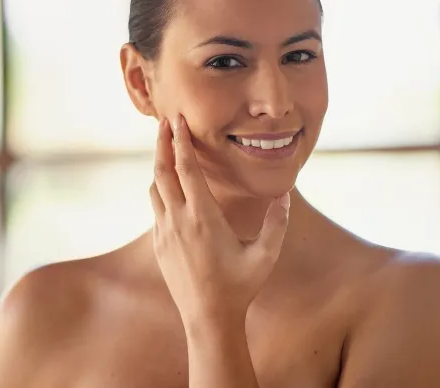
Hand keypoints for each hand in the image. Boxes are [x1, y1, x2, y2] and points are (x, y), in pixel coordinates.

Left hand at [150, 114, 289, 328]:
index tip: (176, 120)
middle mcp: (178, 220)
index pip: (186, 169)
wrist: (207, 318)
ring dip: (159, 166)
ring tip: (166, 150)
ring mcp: (164, 232)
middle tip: (164, 122)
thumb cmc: (240, 287)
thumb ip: (277, 224)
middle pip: (162, 171)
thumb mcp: (265, 256)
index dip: (180, 141)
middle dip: (162, 143)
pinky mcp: (159, 244)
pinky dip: (160, 190)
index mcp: (202, 217)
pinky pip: (156, 208)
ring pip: (155, 189)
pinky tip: (169, 188)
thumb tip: (285, 195)